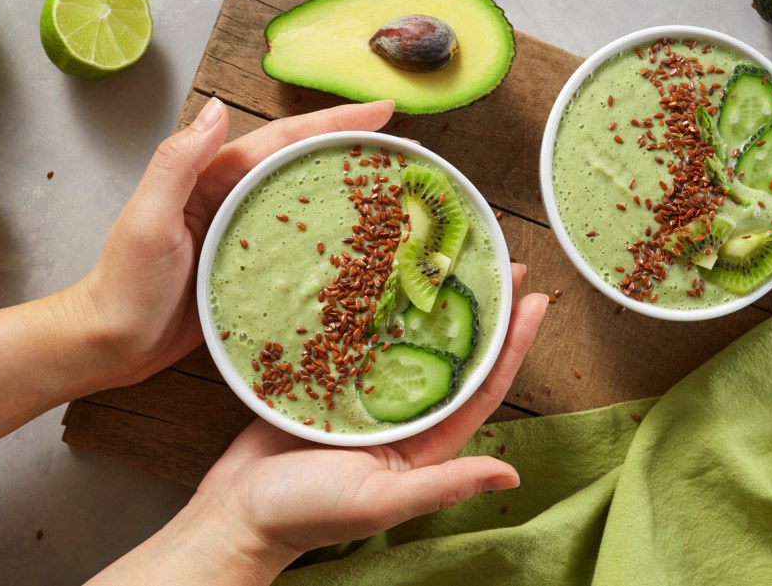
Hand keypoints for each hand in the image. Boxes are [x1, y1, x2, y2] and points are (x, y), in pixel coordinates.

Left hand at [61, 98, 396, 394]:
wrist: (109, 343)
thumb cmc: (124, 284)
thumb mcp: (147, 219)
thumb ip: (178, 161)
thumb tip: (218, 107)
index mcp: (215, 178)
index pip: (284, 139)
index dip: (334, 121)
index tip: (384, 110)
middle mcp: (234, 198)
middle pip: (303, 163)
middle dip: (352, 147)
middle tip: (404, 147)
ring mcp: (244, 234)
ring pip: (305, 203)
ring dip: (347, 191)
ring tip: (395, 192)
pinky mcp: (249, 270)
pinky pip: (298, 246)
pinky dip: (330, 241)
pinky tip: (360, 251)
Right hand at [189, 268, 547, 572]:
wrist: (236, 511)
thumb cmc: (307, 514)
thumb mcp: (380, 502)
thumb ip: (443, 485)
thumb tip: (509, 477)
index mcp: (426, 443)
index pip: (483, 386)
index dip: (513, 344)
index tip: (535, 299)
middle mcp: (404, 414)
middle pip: (454, 353)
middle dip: (483, 311)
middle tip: (504, 262)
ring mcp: (368, 394)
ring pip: (411, 338)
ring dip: (434, 300)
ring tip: (454, 257)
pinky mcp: (331, 378)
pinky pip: (362, 337)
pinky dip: (377, 307)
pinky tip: (386, 273)